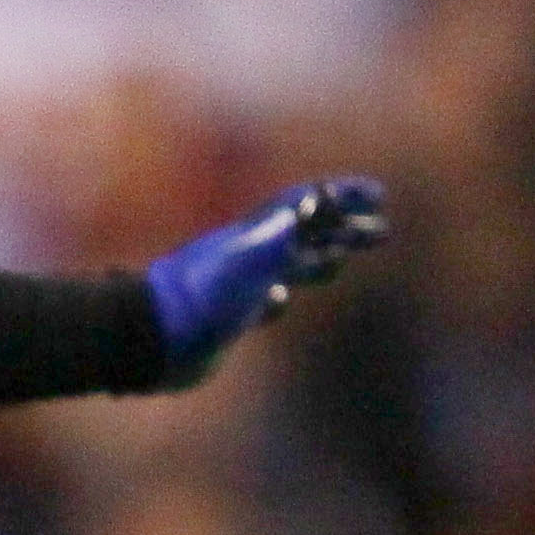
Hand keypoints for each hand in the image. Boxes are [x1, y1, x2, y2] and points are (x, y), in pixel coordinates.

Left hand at [143, 179, 386, 383]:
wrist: (151, 339)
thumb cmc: (200, 298)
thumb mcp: (248, 259)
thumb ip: (282, 230)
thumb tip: (318, 200)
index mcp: (257, 235)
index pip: (307, 206)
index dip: (342, 198)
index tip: (377, 195)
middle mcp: (249, 255)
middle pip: (306, 236)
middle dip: (344, 231)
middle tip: (382, 232)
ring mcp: (237, 287)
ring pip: (285, 268)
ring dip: (317, 261)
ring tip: (340, 259)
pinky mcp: (223, 319)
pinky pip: (257, 303)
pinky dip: (276, 299)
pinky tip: (280, 302)